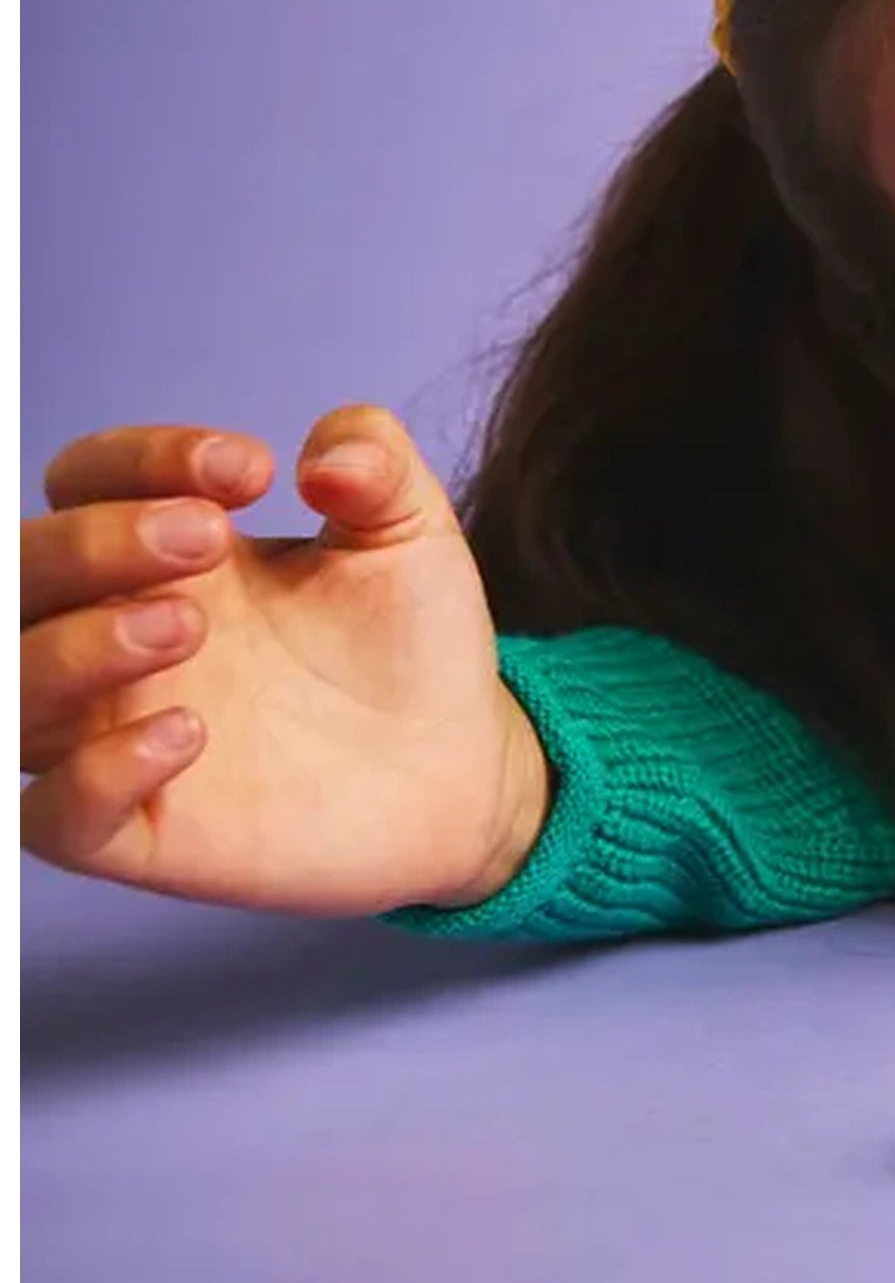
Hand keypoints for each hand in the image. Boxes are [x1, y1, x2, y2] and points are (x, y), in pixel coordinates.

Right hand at [21, 410, 547, 916]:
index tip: (250, 470)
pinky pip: (49, 816)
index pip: (86, 479)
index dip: (142, 460)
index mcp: (159, 554)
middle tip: (207, 537)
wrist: (462, 763)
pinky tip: (187, 733)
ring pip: (10, 686)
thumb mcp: (408, 532)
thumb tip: (330, 452)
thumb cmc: (412, 642)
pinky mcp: (137, 830)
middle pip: (20, 572)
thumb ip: (377, 463)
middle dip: (92, 542)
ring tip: (188, 626)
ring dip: (76, 646)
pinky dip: (94, 775)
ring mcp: (110, 732)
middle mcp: (110, 635)